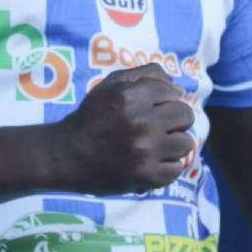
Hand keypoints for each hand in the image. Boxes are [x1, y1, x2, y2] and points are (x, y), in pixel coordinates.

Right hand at [55, 64, 195, 194]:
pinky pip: (176, 170)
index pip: (173, 92)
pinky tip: (153, 163)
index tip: (155, 108)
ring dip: (174, 144)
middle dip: (176, 120)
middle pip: (185, 116)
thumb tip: (178, 87)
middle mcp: (141, 122)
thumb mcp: (111, 84)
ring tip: (159, 146)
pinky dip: (167, 167)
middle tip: (161, 127)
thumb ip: (145, 75)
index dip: (166, 99)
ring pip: (185, 143)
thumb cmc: (91, 116)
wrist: (66, 155)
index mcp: (131, 96)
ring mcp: (145, 151)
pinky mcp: (144, 175)